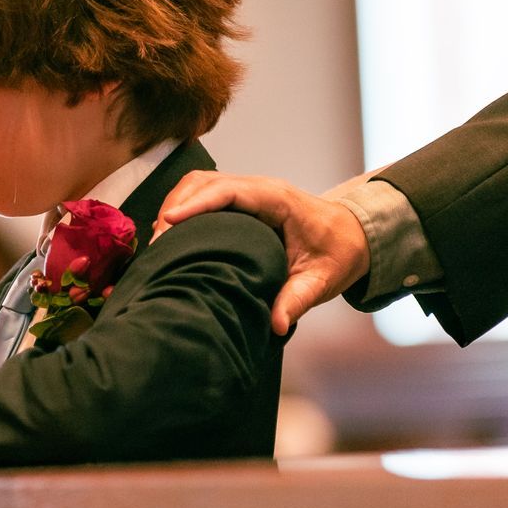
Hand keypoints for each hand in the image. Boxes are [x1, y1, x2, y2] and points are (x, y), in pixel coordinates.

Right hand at [154, 172, 370, 335]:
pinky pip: (204, 195)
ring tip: (156, 244)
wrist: (352, 237)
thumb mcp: (322, 280)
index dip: (196, 204)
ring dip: (175, 206)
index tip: (169, 222)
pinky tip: (169, 239)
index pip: (228, 191)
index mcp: (277, 199)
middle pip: (204, 181)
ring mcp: (248, 193)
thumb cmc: (338, 254)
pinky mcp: (240, 203)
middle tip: (156, 245)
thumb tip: (275, 325)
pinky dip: (183, 210)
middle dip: (176, 206)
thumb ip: (298, 300)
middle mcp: (258, 189)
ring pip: (199, 185)